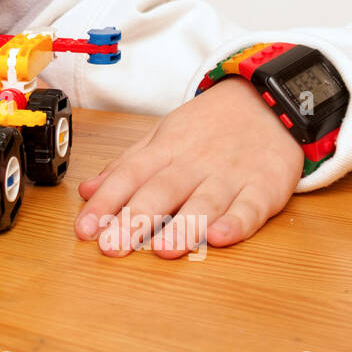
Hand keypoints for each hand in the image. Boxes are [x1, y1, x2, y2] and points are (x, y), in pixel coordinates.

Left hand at [74, 77, 303, 256]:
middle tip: (112, 247)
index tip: (84, 229)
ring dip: (183, 227)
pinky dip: (236, 223)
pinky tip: (219, 238)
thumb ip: (126, 165)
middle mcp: (195, 163)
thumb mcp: (163, 135)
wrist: (267, 101)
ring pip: (204, 203)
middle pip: (162, 191)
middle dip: (135, 220)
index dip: (105, 203)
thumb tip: (87, 190)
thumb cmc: (209, 126)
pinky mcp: (265, 187)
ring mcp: (231, 175)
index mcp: (166, 149)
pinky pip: (250, 207)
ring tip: (162, 249)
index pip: (129, 175)